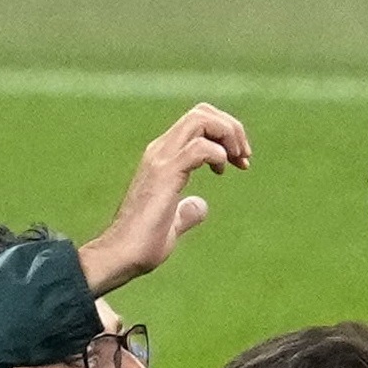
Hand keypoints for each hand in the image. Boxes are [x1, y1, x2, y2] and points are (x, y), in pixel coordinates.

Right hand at [78, 105, 251, 294]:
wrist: (122, 255)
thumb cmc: (143, 244)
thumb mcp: (171, 224)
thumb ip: (185, 212)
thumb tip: (200, 206)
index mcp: (163, 156)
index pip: (197, 121)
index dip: (225, 133)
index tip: (240, 161)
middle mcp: (160, 150)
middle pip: (201, 112)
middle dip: (232, 128)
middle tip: (244, 158)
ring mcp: (161, 159)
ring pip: (200, 120)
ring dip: (228, 135)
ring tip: (238, 161)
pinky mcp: (164, 174)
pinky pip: (199, 148)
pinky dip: (218, 154)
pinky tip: (220, 172)